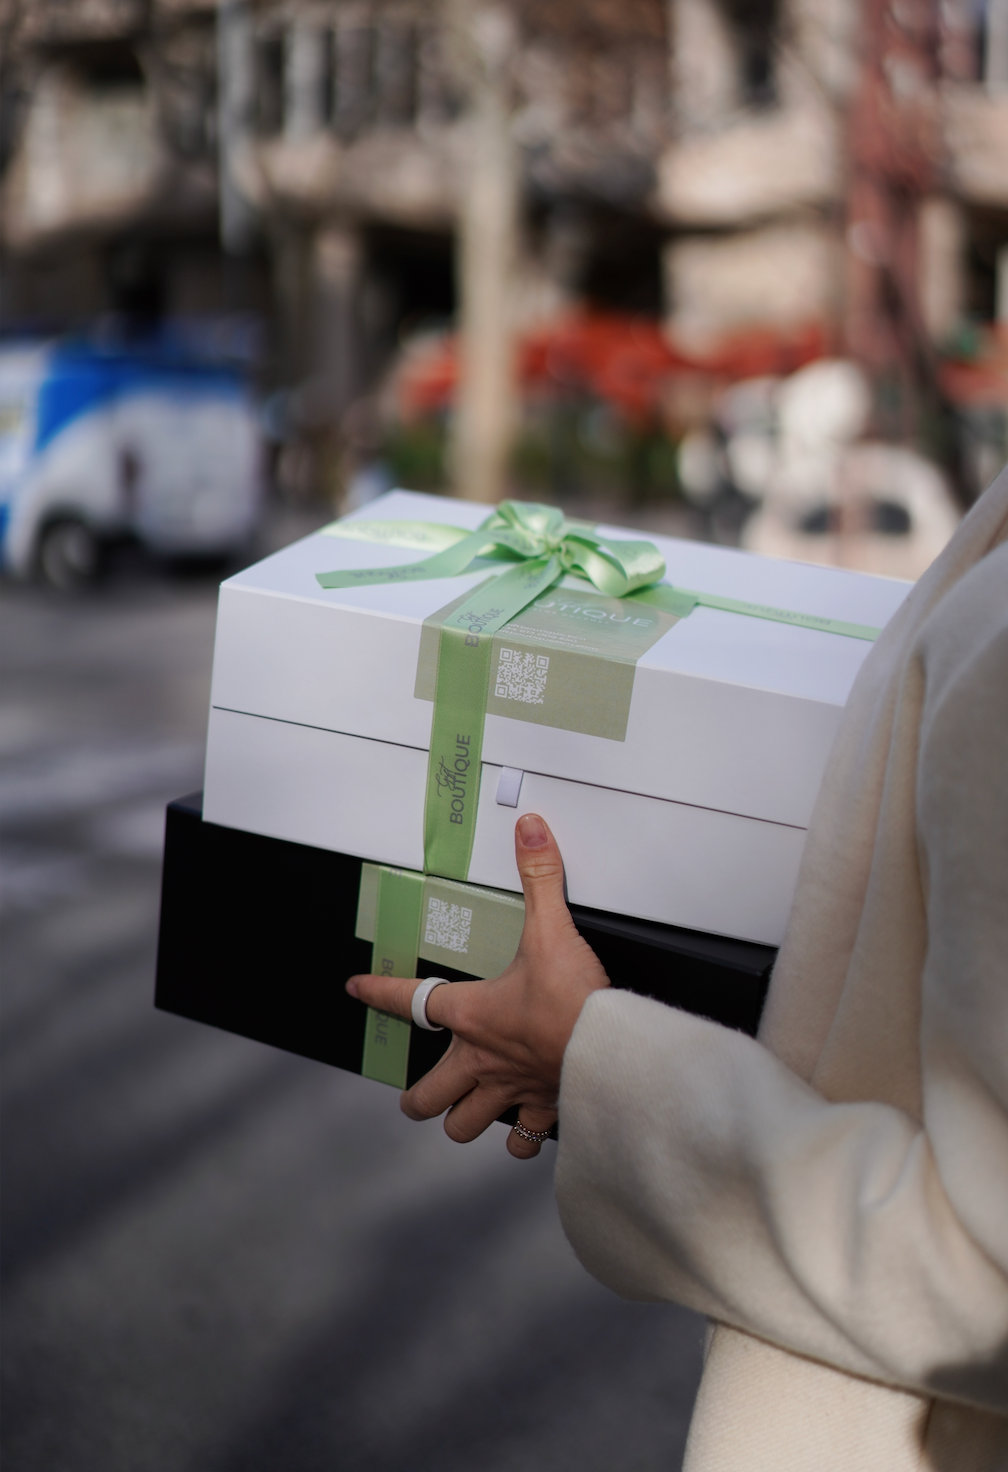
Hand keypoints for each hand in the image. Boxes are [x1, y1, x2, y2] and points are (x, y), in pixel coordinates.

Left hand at [346, 813, 609, 1157]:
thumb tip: (530, 833)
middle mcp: (483, 1060)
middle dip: (417, 1097)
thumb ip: (539, 876)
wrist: (611, 1052)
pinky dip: (521, 1137)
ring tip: (461, 1112)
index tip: (357, 989)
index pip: (410, 1001)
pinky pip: (523, 1139)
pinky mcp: (544, 1109)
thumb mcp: (552, 928)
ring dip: (460, 1119)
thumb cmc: (575, 1001)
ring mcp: (510, 1091)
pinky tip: (522, 1128)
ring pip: (463, 1125)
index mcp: (473, 1016)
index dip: (378, 992)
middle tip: (416, 1093)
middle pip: (427, 1095)